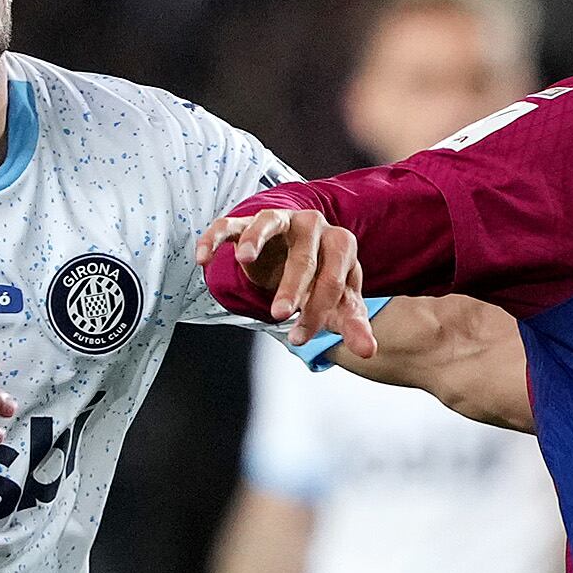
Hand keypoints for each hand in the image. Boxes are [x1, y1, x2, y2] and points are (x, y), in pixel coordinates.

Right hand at [196, 206, 378, 358]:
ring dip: (255, 241)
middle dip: (291, 287)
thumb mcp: (338, 305)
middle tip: (278, 315)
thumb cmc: (321, 283)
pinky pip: (230, 224)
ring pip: (269, 224)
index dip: (317, 310)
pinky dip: (216, 237)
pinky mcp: (248, 221)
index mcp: (342, 244)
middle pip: (305, 256)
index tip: (299, 339)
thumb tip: (369, 352)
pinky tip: (203, 258)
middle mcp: (313, 225)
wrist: (298, 258)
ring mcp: (281, 220)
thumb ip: (353, 326)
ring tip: (242, 260)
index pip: (333, 279)